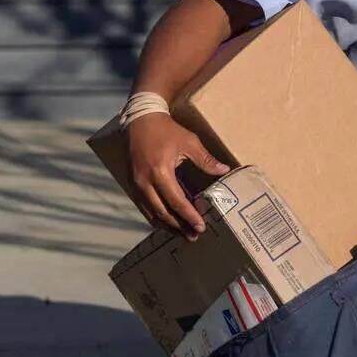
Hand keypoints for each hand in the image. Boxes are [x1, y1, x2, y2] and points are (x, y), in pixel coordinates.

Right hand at [127, 113, 229, 239]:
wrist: (141, 120)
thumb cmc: (166, 130)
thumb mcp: (189, 142)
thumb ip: (206, 160)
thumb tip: (224, 171)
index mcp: (160, 172)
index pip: (177, 201)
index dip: (189, 216)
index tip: (201, 226)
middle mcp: (145, 182)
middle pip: (162, 213)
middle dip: (179, 226)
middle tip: (193, 236)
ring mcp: (136, 184)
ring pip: (151, 213)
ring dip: (167, 225)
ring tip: (182, 233)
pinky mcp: (132, 183)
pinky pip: (144, 206)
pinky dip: (156, 216)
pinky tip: (166, 221)